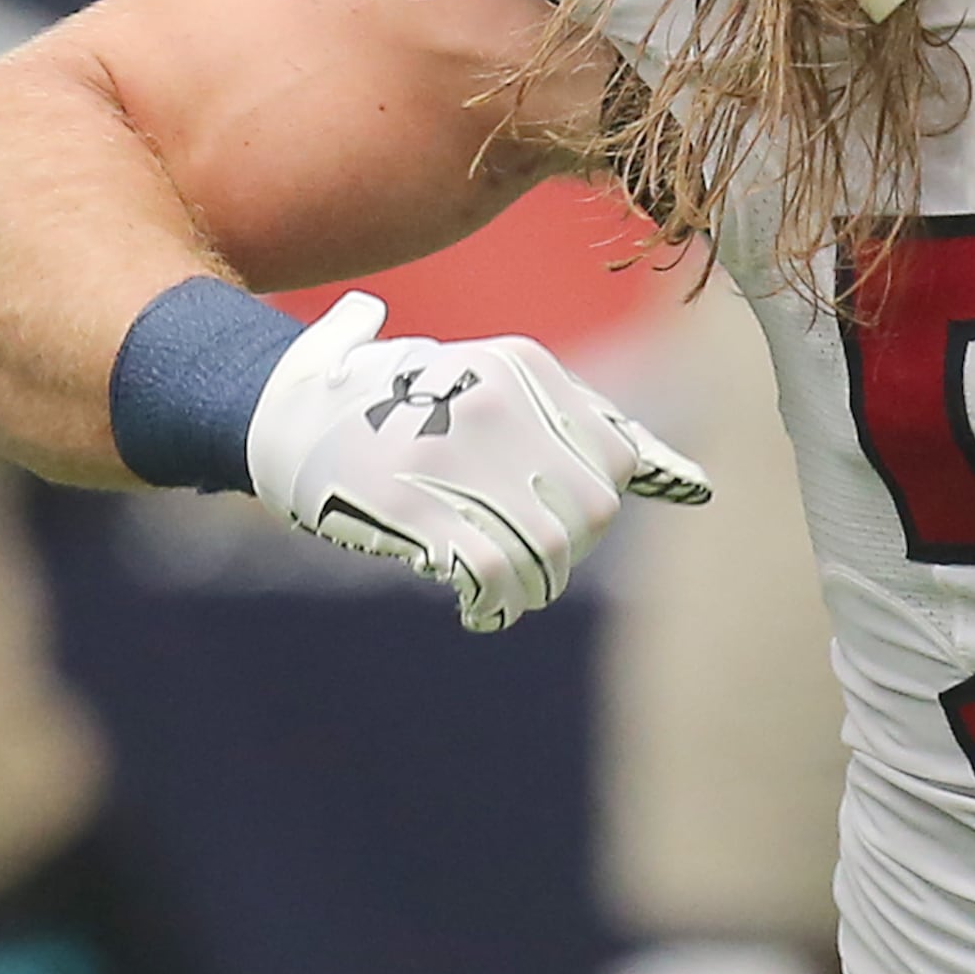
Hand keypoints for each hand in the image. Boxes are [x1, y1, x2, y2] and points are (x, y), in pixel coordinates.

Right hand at [246, 292, 710, 630]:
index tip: (559, 522)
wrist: (280, 412)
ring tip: (504, 594)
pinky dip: (495, 603)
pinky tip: (476, 607)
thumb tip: (693, 483)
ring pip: (548, 548)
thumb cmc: (394, 403)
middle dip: (570, 551)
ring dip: (533, 588)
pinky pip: (490, 572)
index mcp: (523, 365)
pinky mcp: (411, 505)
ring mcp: (455, 454)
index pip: (617, 457)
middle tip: (531, 567)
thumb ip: (573, 419)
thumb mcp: (484, 379)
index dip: (596, 503)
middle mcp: (500, 402)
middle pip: (592, 509)